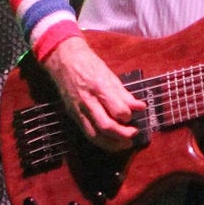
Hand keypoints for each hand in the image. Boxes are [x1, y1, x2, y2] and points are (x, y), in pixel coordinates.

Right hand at [43, 35, 145, 151]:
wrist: (63, 60)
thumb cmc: (90, 65)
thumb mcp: (110, 76)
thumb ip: (125, 95)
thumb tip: (140, 107)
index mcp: (100, 88)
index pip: (117, 110)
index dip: (128, 116)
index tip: (134, 115)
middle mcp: (88, 101)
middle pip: (106, 126)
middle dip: (123, 134)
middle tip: (134, 134)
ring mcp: (78, 109)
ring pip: (95, 134)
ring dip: (112, 144)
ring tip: (125, 144)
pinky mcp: (73, 115)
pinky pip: (87, 133)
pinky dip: (100, 141)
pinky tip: (111, 143)